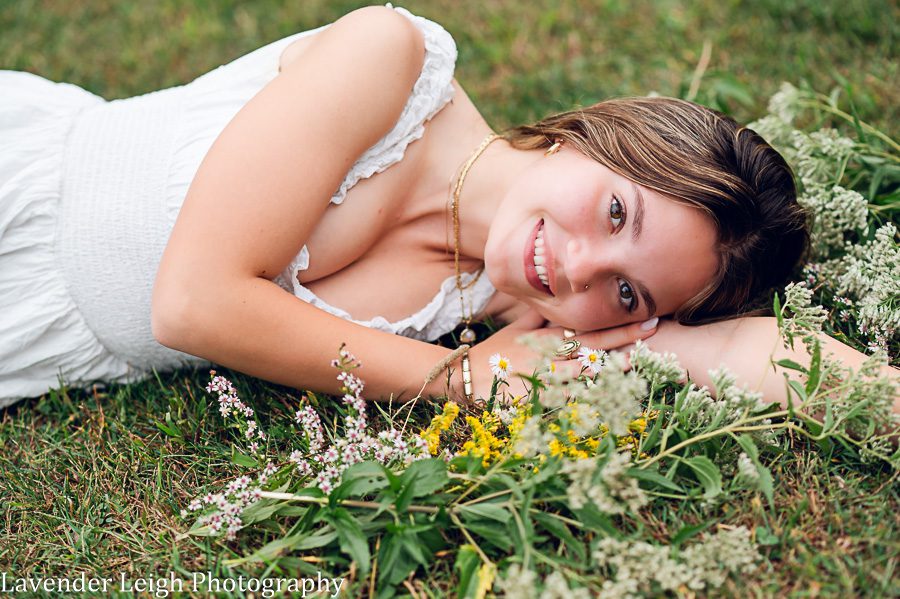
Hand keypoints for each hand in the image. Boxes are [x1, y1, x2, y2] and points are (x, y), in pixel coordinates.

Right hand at [466, 309, 658, 402]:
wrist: (464, 376)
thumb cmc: (492, 353)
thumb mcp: (515, 331)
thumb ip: (539, 319)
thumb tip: (560, 302)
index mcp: (546, 337)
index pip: (587, 328)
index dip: (616, 323)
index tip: (643, 315)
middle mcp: (549, 354)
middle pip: (591, 345)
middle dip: (622, 338)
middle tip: (652, 329)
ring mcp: (543, 377)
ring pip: (583, 371)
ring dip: (611, 367)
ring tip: (637, 360)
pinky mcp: (535, 398)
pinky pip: (564, 398)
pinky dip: (584, 397)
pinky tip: (606, 396)